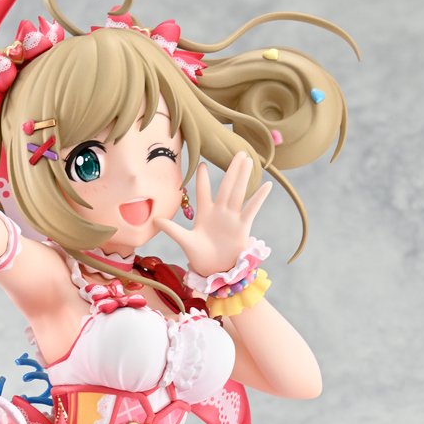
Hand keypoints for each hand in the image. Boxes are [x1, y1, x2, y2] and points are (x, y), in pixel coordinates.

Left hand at [157, 151, 271, 278]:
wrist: (215, 272)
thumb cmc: (200, 257)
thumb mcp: (185, 241)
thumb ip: (172, 229)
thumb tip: (156, 220)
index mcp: (205, 214)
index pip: (203, 192)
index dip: (203, 179)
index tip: (203, 164)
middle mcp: (220, 212)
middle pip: (226, 186)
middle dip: (232, 170)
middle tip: (238, 152)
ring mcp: (232, 218)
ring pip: (238, 193)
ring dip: (243, 177)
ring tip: (249, 160)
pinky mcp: (242, 226)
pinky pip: (251, 209)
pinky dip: (259, 198)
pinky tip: (267, 185)